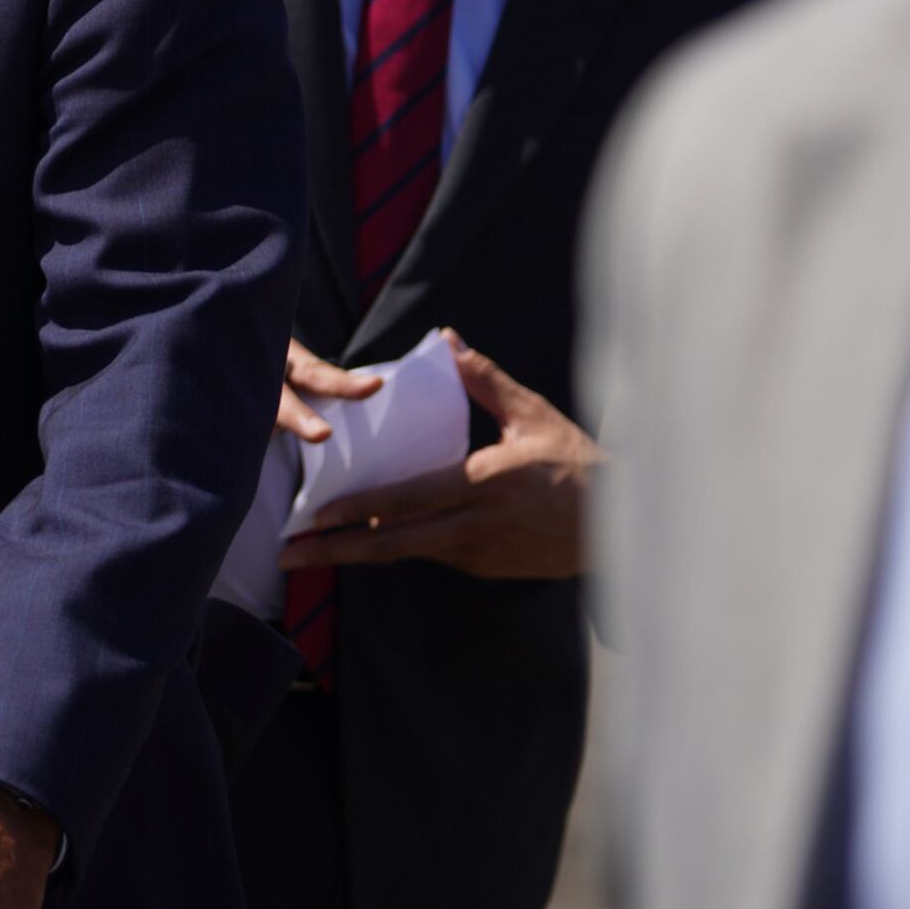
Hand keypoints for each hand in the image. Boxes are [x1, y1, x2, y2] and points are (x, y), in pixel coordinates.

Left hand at [279, 332, 599, 579]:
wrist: (622, 526)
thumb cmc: (577, 463)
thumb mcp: (534, 416)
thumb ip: (485, 381)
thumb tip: (446, 339)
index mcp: (486, 483)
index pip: (409, 498)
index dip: (359, 508)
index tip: (315, 512)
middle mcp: (478, 526)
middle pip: (394, 543)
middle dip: (335, 550)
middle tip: (287, 554)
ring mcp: (481, 554)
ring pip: (407, 552)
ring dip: (358, 552)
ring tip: (310, 551)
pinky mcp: (486, 569)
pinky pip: (432, 554)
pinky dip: (398, 546)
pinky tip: (364, 540)